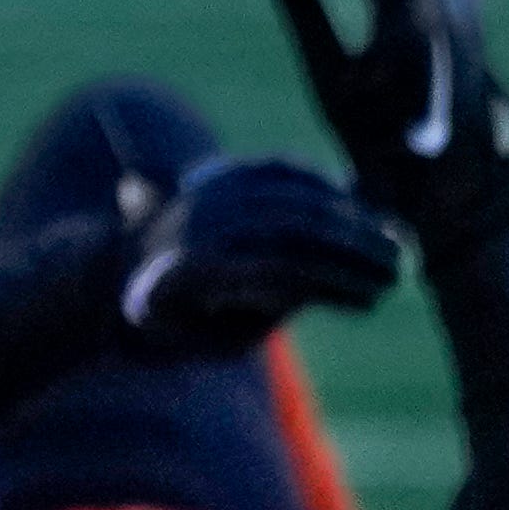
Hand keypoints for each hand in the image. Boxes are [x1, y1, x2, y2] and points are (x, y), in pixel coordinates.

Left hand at [114, 151, 405, 357]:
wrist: (112, 274)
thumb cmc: (175, 323)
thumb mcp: (216, 338)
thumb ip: (262, 312)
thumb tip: (313, 278)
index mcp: (195, 270)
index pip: (280, 269)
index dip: (333, 282)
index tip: (372, 300)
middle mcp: (199, 223)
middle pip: (292, 226)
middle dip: (351, 247)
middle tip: (396, 269)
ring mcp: (206, 194)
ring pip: (289, 196)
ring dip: (345, 216)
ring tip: (389, 240)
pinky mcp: (214, 177)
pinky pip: (275, 171)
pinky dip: (317, 182)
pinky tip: (354, 199)